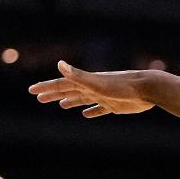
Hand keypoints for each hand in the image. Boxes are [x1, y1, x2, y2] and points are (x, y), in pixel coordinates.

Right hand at [27, 61, 154, 117]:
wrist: (146, 89)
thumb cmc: (121, 85)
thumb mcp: (96, 82)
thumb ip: (78, 75)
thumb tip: (59, 63)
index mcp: (85, 82)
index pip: (61, 84)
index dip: (46, 87)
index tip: (32, 90)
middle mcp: (92, 88)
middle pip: (69, 91)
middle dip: (53, 94)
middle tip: (39, 98)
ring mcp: (103, 96)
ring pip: (82, 99)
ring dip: (71, 101)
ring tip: (61, 104)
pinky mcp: (114, 105)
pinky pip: (99, 109)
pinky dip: (92, 112)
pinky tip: (87, 115)